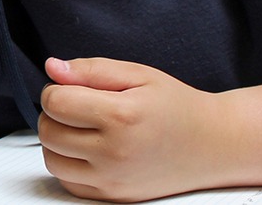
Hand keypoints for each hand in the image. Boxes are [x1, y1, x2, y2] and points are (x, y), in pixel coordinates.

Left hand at [38, 57, 239, 201]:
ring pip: (53, 160)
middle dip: (54, 114)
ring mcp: (113, 179)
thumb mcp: (138, 75)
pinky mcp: (113, 197)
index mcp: (121, 116)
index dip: (56, 89)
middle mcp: (114, 153)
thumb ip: (91, 70)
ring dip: (58, 141)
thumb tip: (52, 68)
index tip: (70, 87)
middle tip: (77, 106)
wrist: (212, 144)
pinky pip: (69, 182)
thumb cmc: (177, 108)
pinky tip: (89, 150)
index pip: (56, 102)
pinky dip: (70, 165)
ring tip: (82, 128)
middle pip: (49, 132)